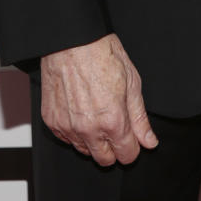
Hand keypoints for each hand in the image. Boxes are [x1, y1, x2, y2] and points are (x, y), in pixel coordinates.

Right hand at [40, 33, 158, 166]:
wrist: (71, 40)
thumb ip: (139, 118)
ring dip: (93, 140)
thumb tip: (149, 141)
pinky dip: (75, 131)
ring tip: (96, 114)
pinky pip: (66, 138)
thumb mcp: (132, 82)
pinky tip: (80, 111)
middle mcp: (88, 129)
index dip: (132, 147)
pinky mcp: (51, 120)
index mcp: (113, 121)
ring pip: (84, 150)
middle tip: (115, 127)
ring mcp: (67, 126)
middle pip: (104, 160)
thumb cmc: (102, 54)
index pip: (126, 155)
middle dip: (113, 148)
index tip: (131, 138)